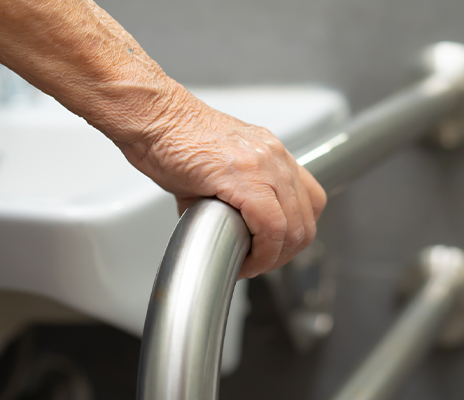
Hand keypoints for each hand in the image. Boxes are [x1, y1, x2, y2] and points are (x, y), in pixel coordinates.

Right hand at [116, 86, 326, 278]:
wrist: (153, 118)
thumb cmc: (172, 139)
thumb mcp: (215, 168)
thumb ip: (230, 196)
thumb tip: (223, 229)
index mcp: (271, 153)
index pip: (309, 201)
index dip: (294, 235)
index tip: (270, 251)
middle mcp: (274, 156)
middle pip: (306, 220)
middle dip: (283, 254)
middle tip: (257, 263)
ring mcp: (264, 164)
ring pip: (294, 228)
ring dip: (273, 257)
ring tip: (248, 263)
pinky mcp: (244, 176)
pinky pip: (272, 227)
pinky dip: (261, 253)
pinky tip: (241, 259)